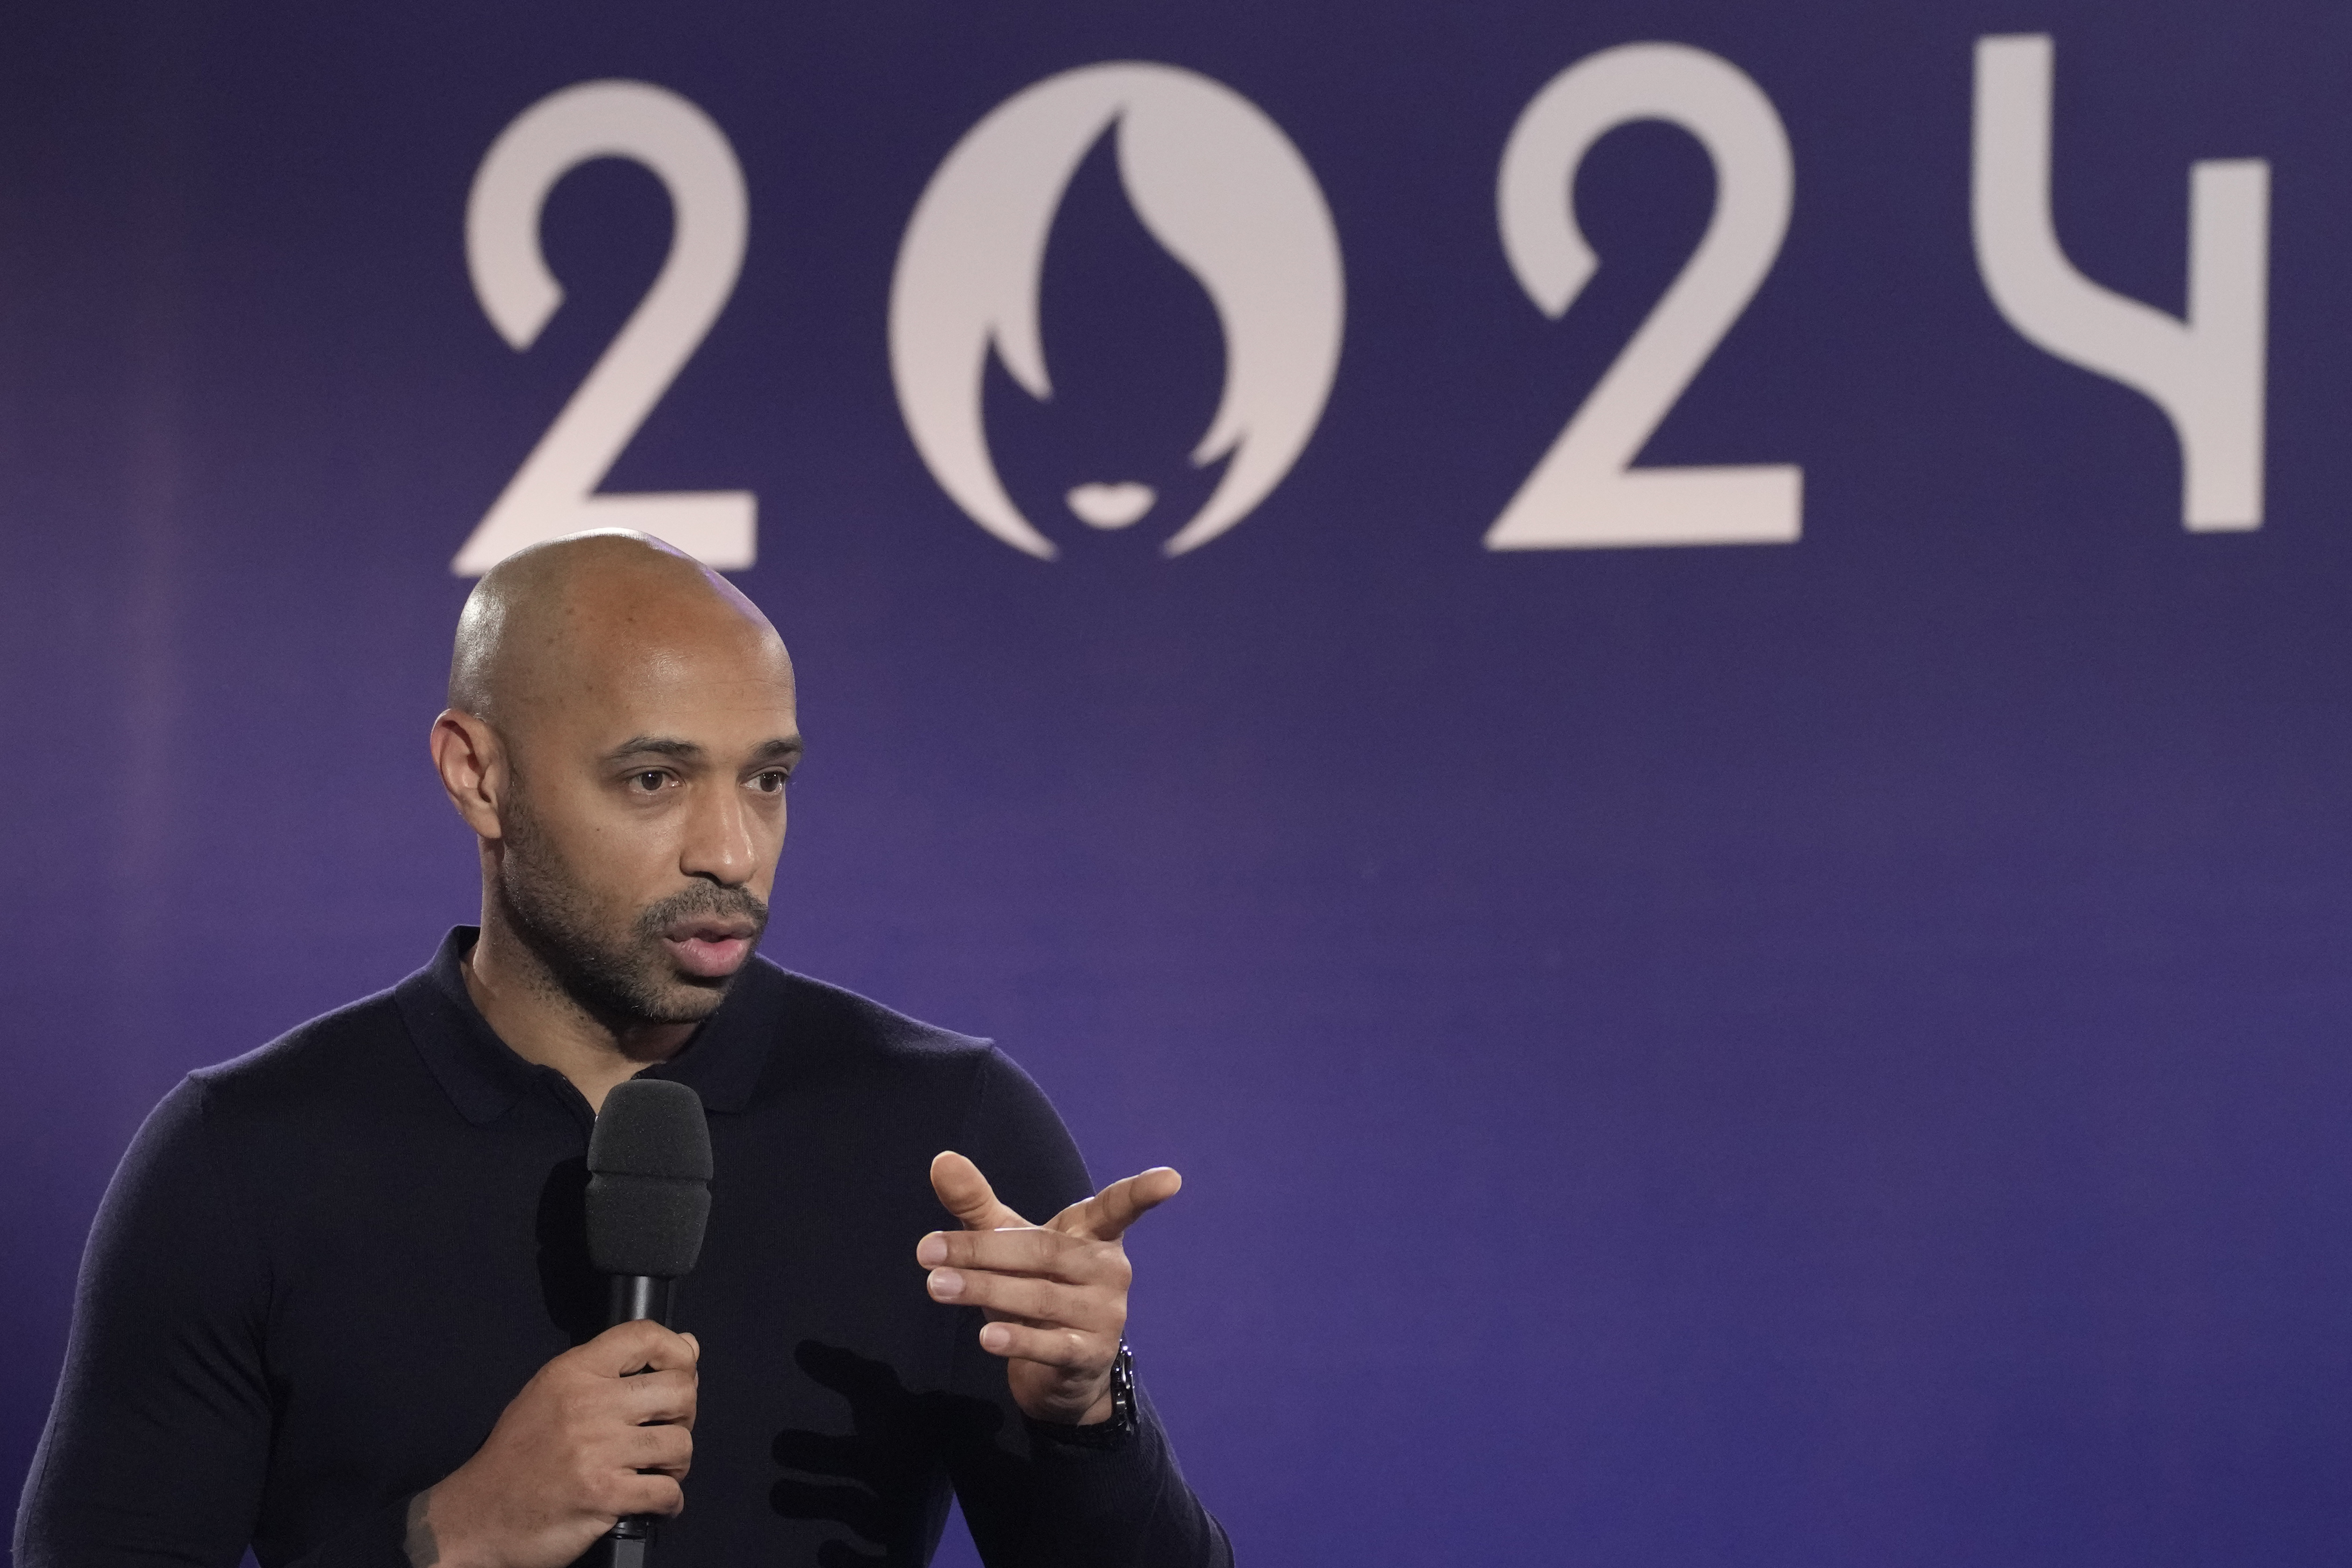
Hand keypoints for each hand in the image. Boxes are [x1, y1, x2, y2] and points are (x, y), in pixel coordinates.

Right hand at [405, 1320, 699, 1567]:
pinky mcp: (603, 1494)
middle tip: (669, 1430)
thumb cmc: (517, 1455)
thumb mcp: (551, 1394)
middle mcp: (588, 1404)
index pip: (645, 1336)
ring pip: (679, 1443)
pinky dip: (671, 1500)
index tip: (683, 1372)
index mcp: (573, 1372)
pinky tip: (657, 1501)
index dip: (679, 1352)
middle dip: (686, 1413)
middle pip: (679, 1390)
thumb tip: (687, 1346)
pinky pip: (666, 1491)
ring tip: (659, 1470)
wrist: (476, 1516)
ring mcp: (596, 1450)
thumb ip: (612, 1369)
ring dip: (678, 1462)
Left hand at [918, 1151, 1179, 1424]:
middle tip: (926, 1251)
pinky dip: (1017, 1340)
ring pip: (1040, 1297)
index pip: (1119, 1209)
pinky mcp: (1090, 1356)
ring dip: (983, 1291)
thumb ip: (977, 1203)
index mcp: (1094, 1235)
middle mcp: (1108, 1271)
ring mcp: (1105, 1316)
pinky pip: (1052, 1345)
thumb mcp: (1007, 1244)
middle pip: (1044, 1252)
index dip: (1143, 1193)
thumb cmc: (1034, 1288)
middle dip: (982, 1250)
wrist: (1059, 1373)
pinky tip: (986, 1337)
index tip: (1172, 1179)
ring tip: (936, 1286)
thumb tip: (940, 1158)